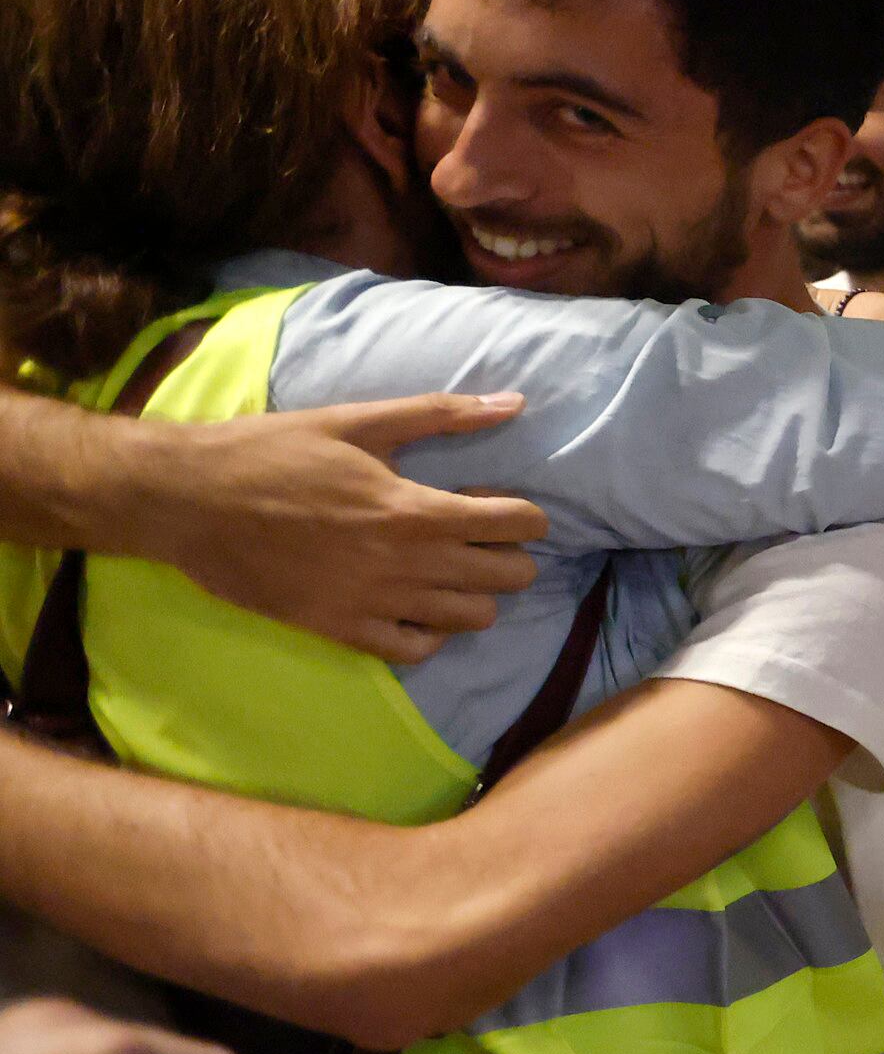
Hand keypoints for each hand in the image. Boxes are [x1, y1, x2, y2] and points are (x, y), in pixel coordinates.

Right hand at [139, 400, 546, 665]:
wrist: (187, 500)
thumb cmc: (272, 453)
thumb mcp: (357, 421)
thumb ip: (440, 414)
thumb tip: (514, 402)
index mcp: (413, 511)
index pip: (515, 526)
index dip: (526, 515)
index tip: (508, 505)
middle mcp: (404, 565)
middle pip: (505, 577)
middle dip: (511, 555)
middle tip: (484, 536)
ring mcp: (373, 604)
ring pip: (471, 619)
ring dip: (478, 594)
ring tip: (455, 569)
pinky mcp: (339, 629)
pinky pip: (414, 650)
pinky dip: (431, 634)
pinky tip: (419, 607)